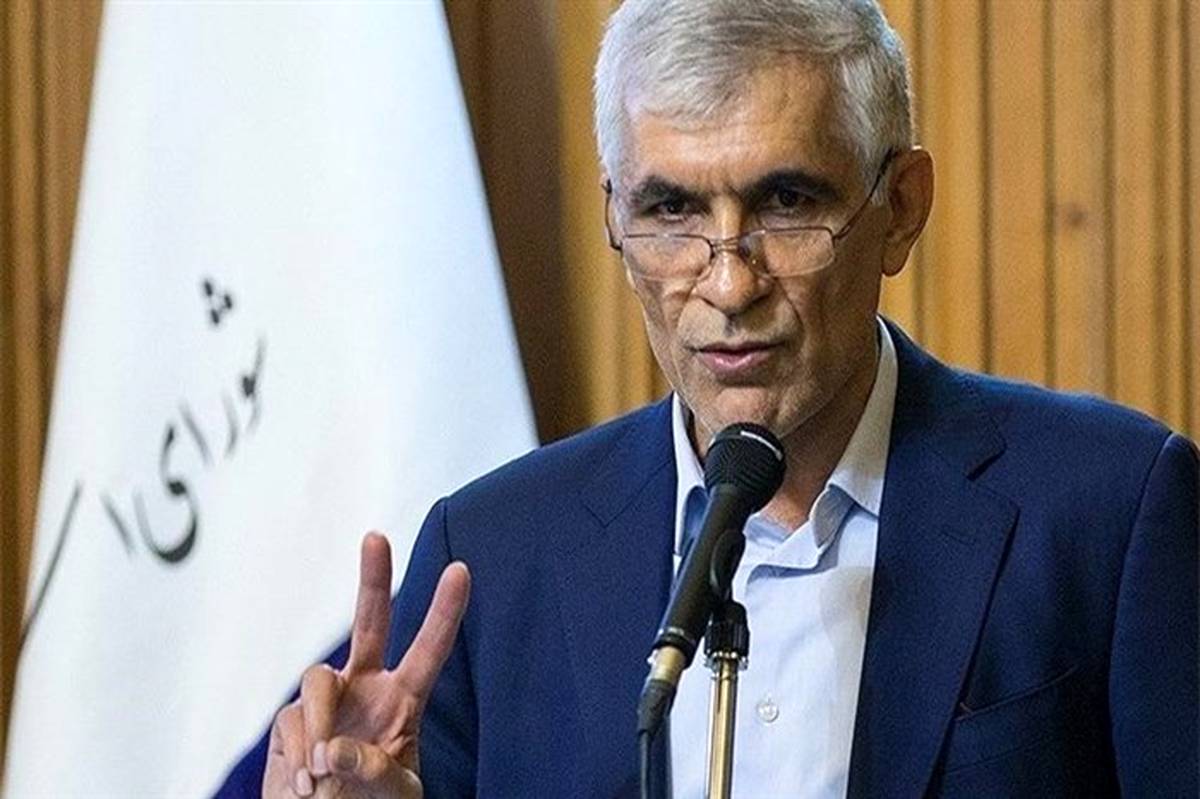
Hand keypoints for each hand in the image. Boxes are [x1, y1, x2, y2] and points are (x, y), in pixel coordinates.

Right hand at [263, 532, 470, 797]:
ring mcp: (327, 702)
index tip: (462, 570)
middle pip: (370, 623)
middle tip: (375, 536)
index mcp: (404, 699)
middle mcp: (366, 689)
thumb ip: (373, 770)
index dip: (445, 611)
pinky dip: (299, 755)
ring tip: (322, 776)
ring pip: (316, 680)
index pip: (430, 648)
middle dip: (372, 578)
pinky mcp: (292, 723)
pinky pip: (292, 724)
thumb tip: (332, 749)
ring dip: (318, 724)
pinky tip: (307, 785)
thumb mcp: (394, 792)